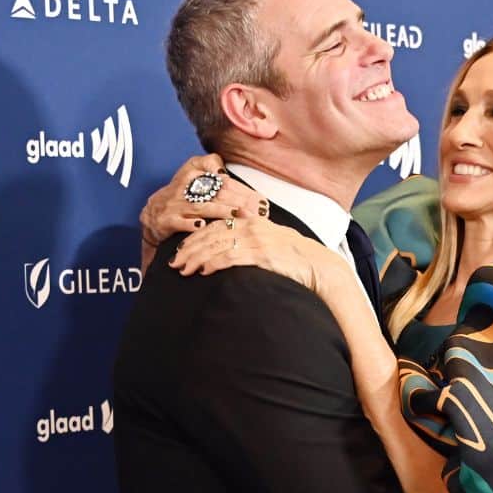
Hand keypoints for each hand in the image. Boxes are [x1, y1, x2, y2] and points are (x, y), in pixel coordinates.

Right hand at [139, 153, 268, 247]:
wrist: (153, 212)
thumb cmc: (180, 192)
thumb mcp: (192, 170)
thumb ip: (210, 163)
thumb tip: (223, 169)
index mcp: (191, 173)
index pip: (217, 177)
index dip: (237, 187)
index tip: (256, 198)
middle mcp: (183, 187)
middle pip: (212, 194)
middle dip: (234, 202)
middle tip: (252, 210)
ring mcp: (175, 205)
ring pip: (199, 208)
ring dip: (217, 212)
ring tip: (234, 215)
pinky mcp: (167, 220)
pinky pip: (179, 223)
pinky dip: (189, 225)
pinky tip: (201, 226)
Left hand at [168, 217, 351, 295]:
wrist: (318, 266)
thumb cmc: (296, 256)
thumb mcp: (273, 237)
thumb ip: (254, 232)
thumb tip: (238, 228)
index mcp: (251, 221)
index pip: (215, 226)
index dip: (194, 237)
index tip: (180, 249)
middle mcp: (251, 226)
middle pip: (210, 235)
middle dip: (188, 249)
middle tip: (173, 262)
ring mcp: (256, 240)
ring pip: (216, 246)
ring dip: (196, 258)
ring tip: (182, 270)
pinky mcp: (261, 254)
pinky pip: (230, 257)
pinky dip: (213, 264)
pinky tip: (203, 271)